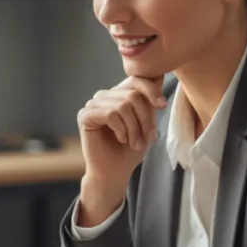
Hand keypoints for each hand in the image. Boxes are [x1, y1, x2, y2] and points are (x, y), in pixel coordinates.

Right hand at [77, 75, 165, 224]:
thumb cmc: (130, 149)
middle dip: (145, 117)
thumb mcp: (145, 122)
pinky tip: (121, 139)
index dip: (151, 90)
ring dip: (134, 127)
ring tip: (135, 142)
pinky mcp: (85, 116)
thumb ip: (148, 101)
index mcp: (117, 95)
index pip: (136, 80)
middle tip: (148, 137)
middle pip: (132, 94)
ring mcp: (92, 105)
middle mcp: (104, 97)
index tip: (162, 106)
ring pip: (123, 105)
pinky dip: (121, 129)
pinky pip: (110, 113)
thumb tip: (159, 74)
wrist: (114, 172)